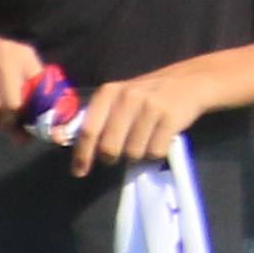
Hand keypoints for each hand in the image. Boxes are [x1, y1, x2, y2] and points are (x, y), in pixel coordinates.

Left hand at [61, 74, 202, 170]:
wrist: (191, 81)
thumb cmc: (148, 94)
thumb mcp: (120, 97)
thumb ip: (96, 117)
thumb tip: (62, 139)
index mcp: (109, 92)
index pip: (88, 130)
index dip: (82, 154)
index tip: (80, 171)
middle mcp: (128, 97)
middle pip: (109, 147)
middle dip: (112, 157)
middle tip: (119, 154)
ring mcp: (150, 107)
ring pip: (133, 153)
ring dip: (137, 155)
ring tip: (145, 140)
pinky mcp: (170, 118)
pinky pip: (155, 152)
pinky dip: (156, 153)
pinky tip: (160, 139)